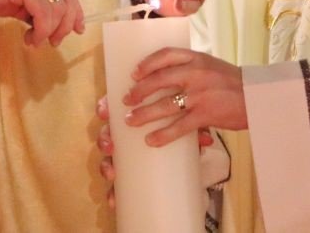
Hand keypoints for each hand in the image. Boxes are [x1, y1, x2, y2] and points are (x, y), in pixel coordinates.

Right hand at [0, 0, 83, 46]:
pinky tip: (29, 38)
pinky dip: (41, 30)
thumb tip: (43, 25)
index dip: (74, 11)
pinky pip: (44, 13)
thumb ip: (29, 6)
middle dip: (67, 24)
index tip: (76, 30)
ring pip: (58, 8)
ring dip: (50, 31)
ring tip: (35, 41)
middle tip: (54, 42)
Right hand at [95, 95, 213, 207]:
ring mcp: (125, 155)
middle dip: (104, 139)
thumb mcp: (184, 125)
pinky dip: (114, 192)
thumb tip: (205, 140)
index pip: (114, 109)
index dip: (104, 108)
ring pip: (108, 159)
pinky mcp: (128, 174)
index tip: (104, 112)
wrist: (184, 150)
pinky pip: (117, 184)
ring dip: (106, 165)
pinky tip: (112, 200)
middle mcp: (124, 136)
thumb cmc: (178, 130)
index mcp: (135, 117)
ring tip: (112, 173)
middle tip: (110, 146)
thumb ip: (192, 129)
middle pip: (107, 134)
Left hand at [122, 48, 245, 145]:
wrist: (259, 96)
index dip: (146, 64)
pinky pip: (179, 126)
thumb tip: (165, 80)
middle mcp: (195, 73)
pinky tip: (151, 140)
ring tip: (131, 120)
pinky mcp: (205, 114)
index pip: (165, 55)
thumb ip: (191, 69)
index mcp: (196, 58)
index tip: (134, 73)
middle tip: (127, 100)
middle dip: (139, 91)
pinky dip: (163, 134)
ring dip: (144, 114)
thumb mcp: (211, 66)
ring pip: (164, 105)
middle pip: (158, 80)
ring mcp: (199, 94)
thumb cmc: (233, 82)